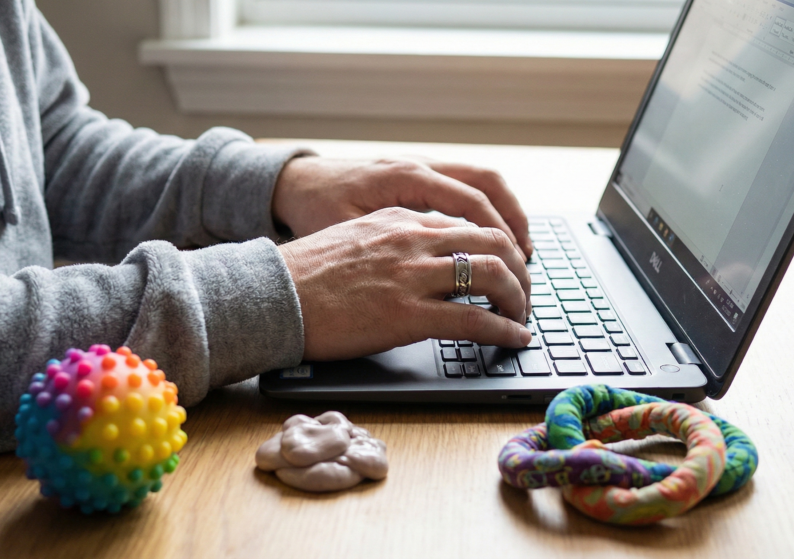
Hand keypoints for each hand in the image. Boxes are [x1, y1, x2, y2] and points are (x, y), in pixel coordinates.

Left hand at [272, 157, 532, 258]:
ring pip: (481, 180)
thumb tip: (433, 283)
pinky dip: (486, 210)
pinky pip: (465, 186)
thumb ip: (392, 251)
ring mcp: (421, 167)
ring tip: (521, 251)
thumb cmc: (315, 209)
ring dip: (505, 213)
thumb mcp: (349, 233)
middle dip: (514, 221)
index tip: (514, 264)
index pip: (469, 199)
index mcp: (405, 177)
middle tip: (528, 261)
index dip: (498, 233)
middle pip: (486, 182)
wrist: (294, 184)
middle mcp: (419, 165)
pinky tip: (490, 239)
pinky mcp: (419, 177)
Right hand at [278, 208, 531, 360]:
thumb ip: (390, 242)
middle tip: (525, 293)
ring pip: (492, 275)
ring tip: (523, 317)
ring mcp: (412, 276)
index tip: (506, 266)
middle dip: (519, 269)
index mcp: (399, 219)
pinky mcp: (407, 315)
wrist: (268, 296)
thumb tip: (417, 261)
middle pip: (492, 242)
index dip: (497, 247)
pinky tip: (515, 339)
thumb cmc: (301, 275)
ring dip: (519, 298)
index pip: (468, 223)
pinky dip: (504, 330)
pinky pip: (475, 319)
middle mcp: (413, 239)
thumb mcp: (351, 239)